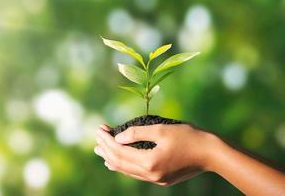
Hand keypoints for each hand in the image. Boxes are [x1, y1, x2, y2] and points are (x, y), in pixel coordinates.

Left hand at [94, 124, 217, 185]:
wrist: (211, 153)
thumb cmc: (188, 137)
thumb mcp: (161, 130)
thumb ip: (137, 133)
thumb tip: (117, 137)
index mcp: (149, 162)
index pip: (119, 152)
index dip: (106, 140)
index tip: (99, 128)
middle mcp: (150, 174)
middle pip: (119, 163)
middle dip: (106, 149)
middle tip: (96, 137)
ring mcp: (156, 179)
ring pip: (126, 170)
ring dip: (111, 159)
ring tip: (100, 150)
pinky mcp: (161, 179)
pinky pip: (135, 173)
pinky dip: (123, 166)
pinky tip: (116, 161)